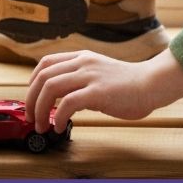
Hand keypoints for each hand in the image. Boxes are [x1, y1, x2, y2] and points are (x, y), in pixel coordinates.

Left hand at [25, 50, 182, 132]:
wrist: (152, 84)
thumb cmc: (129, 85)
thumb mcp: (99, 74)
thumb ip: (81, 80)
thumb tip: (62, 99)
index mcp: (82, 57)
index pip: (46, 63)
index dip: (32, 81)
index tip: (31, 98)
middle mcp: (83, 63)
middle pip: (43, 76)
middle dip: (30, 99)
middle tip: (31, 117)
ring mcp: (90, 76)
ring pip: (50, 88)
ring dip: (40, 109)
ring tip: (42, 125)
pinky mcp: (97, 92)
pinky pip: (67, 103)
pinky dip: (59, 117)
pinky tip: (61, 126)